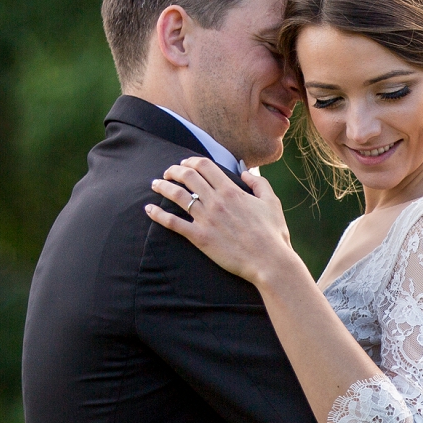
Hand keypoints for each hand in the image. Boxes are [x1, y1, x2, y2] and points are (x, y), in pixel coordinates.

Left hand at [144, 158, 297, 284]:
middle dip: (174, 170)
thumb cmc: (273, 234)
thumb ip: (259, 184)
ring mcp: (206, 219)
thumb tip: (245, 172)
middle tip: (168, 173)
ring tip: (155, 184)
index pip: (205, 166)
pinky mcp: (200, 237)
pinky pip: (173, 223)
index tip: (185, 163)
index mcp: (232, 190)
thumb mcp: (272, 203)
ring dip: (163, 186)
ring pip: (177, 196)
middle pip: (188, 177)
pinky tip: (148, 209)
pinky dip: (158, 214)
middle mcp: (216, 201)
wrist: (269, 261)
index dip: (191, 161)